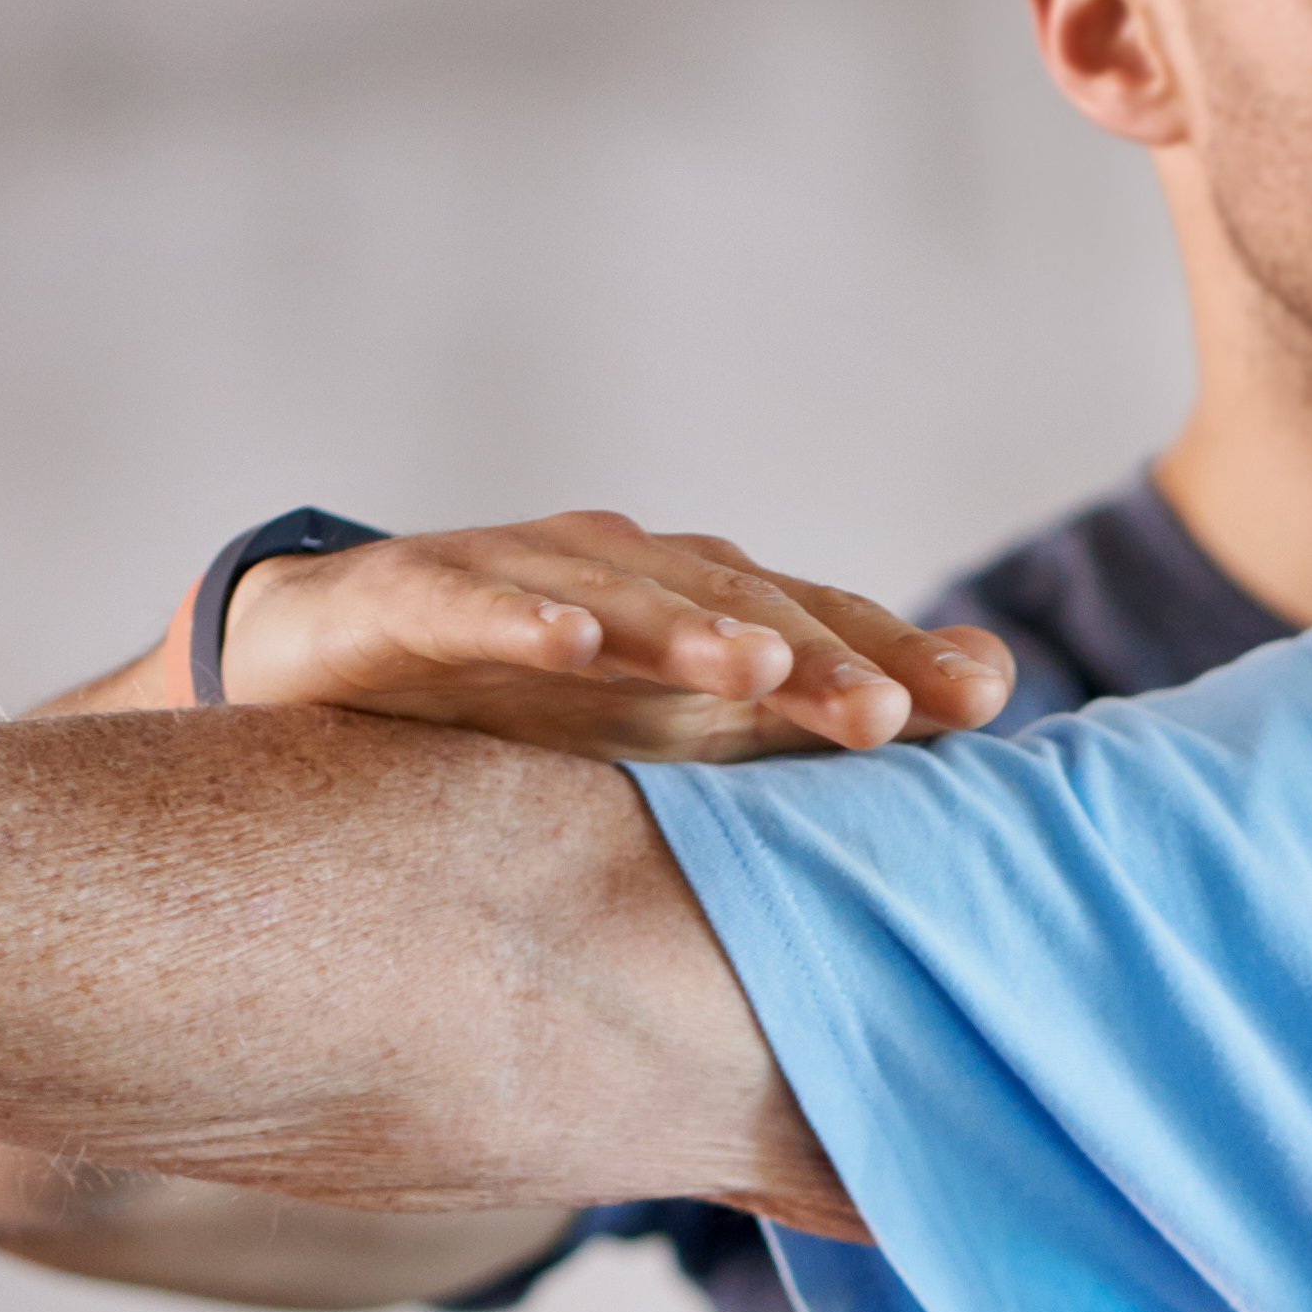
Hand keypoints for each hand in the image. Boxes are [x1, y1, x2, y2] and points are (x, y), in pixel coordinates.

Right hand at [207, 514, 1012, 749]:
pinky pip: (469, 605)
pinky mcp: (407, 593)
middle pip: (732, 605)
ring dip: (685, 628)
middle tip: (885, 712)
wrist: (320, 666)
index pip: (813, 627)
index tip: (980, 702)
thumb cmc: (526, 710)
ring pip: (615, 597)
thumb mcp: (677, 736)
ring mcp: (515, 576)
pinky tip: (569, 653)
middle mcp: (619, 574)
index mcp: (693, 609)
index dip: (892, 657)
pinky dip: (518, 622)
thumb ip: (814, 728)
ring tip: (753, 669)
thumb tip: (991, 705)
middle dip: (811, 655)